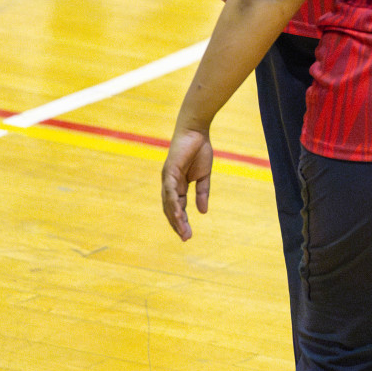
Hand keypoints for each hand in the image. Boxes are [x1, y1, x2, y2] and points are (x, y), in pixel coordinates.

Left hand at [161, 125, 212, 240]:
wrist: (196, 131)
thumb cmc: (199, 150)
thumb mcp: (204, 176)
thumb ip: (202, 193)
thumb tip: (202, 212)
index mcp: (178, 186)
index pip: (177, 208)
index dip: (182, 222)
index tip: (188, 235)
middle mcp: (169, 185)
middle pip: (171, 210)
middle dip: (178, 225)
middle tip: (186, 238)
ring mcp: (167, 179)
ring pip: (169, 204)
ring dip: (176, 219)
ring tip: (183, 231)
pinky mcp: (169, 173)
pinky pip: (170, 192)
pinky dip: (174, 205)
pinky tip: (179, 215)